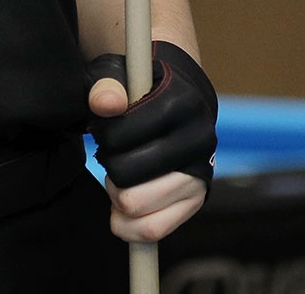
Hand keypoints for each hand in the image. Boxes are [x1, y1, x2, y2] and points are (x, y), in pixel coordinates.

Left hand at [87, 43, 213, 242]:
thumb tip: (105, 104)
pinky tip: (123, 205)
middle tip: (112, 155)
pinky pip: (153, 229)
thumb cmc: (144, 89)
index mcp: (181, 104)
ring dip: (117, 196)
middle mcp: (198, 140)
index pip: (121, 136)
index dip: (103, 135)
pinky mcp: (197, 199)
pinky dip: (128, 224)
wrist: (184, 103)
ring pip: (136, 207)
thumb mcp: (121, 74)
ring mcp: (201, 172)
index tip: (105, 128)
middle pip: (126, 176)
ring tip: (120, 177)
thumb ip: (106, 85)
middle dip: (110, 168)